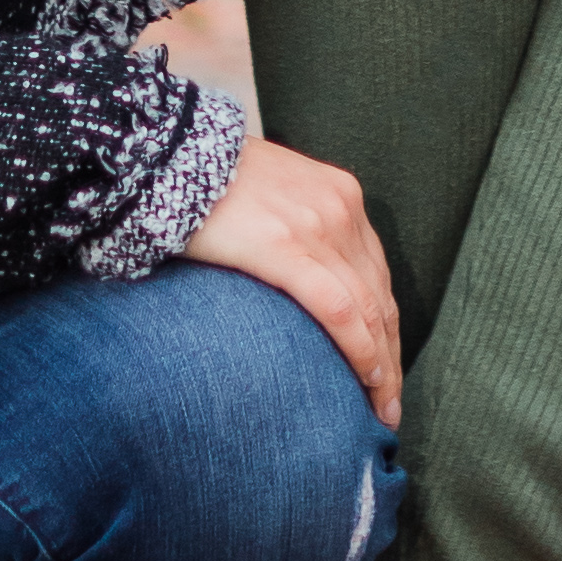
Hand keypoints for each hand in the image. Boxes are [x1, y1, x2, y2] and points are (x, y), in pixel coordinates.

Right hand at [186, 132, 402, 425]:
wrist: (171, 152)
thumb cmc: (210, 180)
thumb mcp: (272, 193)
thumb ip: (296, 226)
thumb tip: (296, 276)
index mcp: (340, 194)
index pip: (376, 273)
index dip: (385, 325)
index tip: (386, 365)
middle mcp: (340, 208)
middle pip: (379, 296)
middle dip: (390, 356)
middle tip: (389, 404)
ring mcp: (316, 226)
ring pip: (368, 309)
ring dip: (382, 366)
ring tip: (381, 409)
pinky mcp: (285, 247)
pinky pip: (338, 310)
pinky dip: (359, 350)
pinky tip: (367, 381)